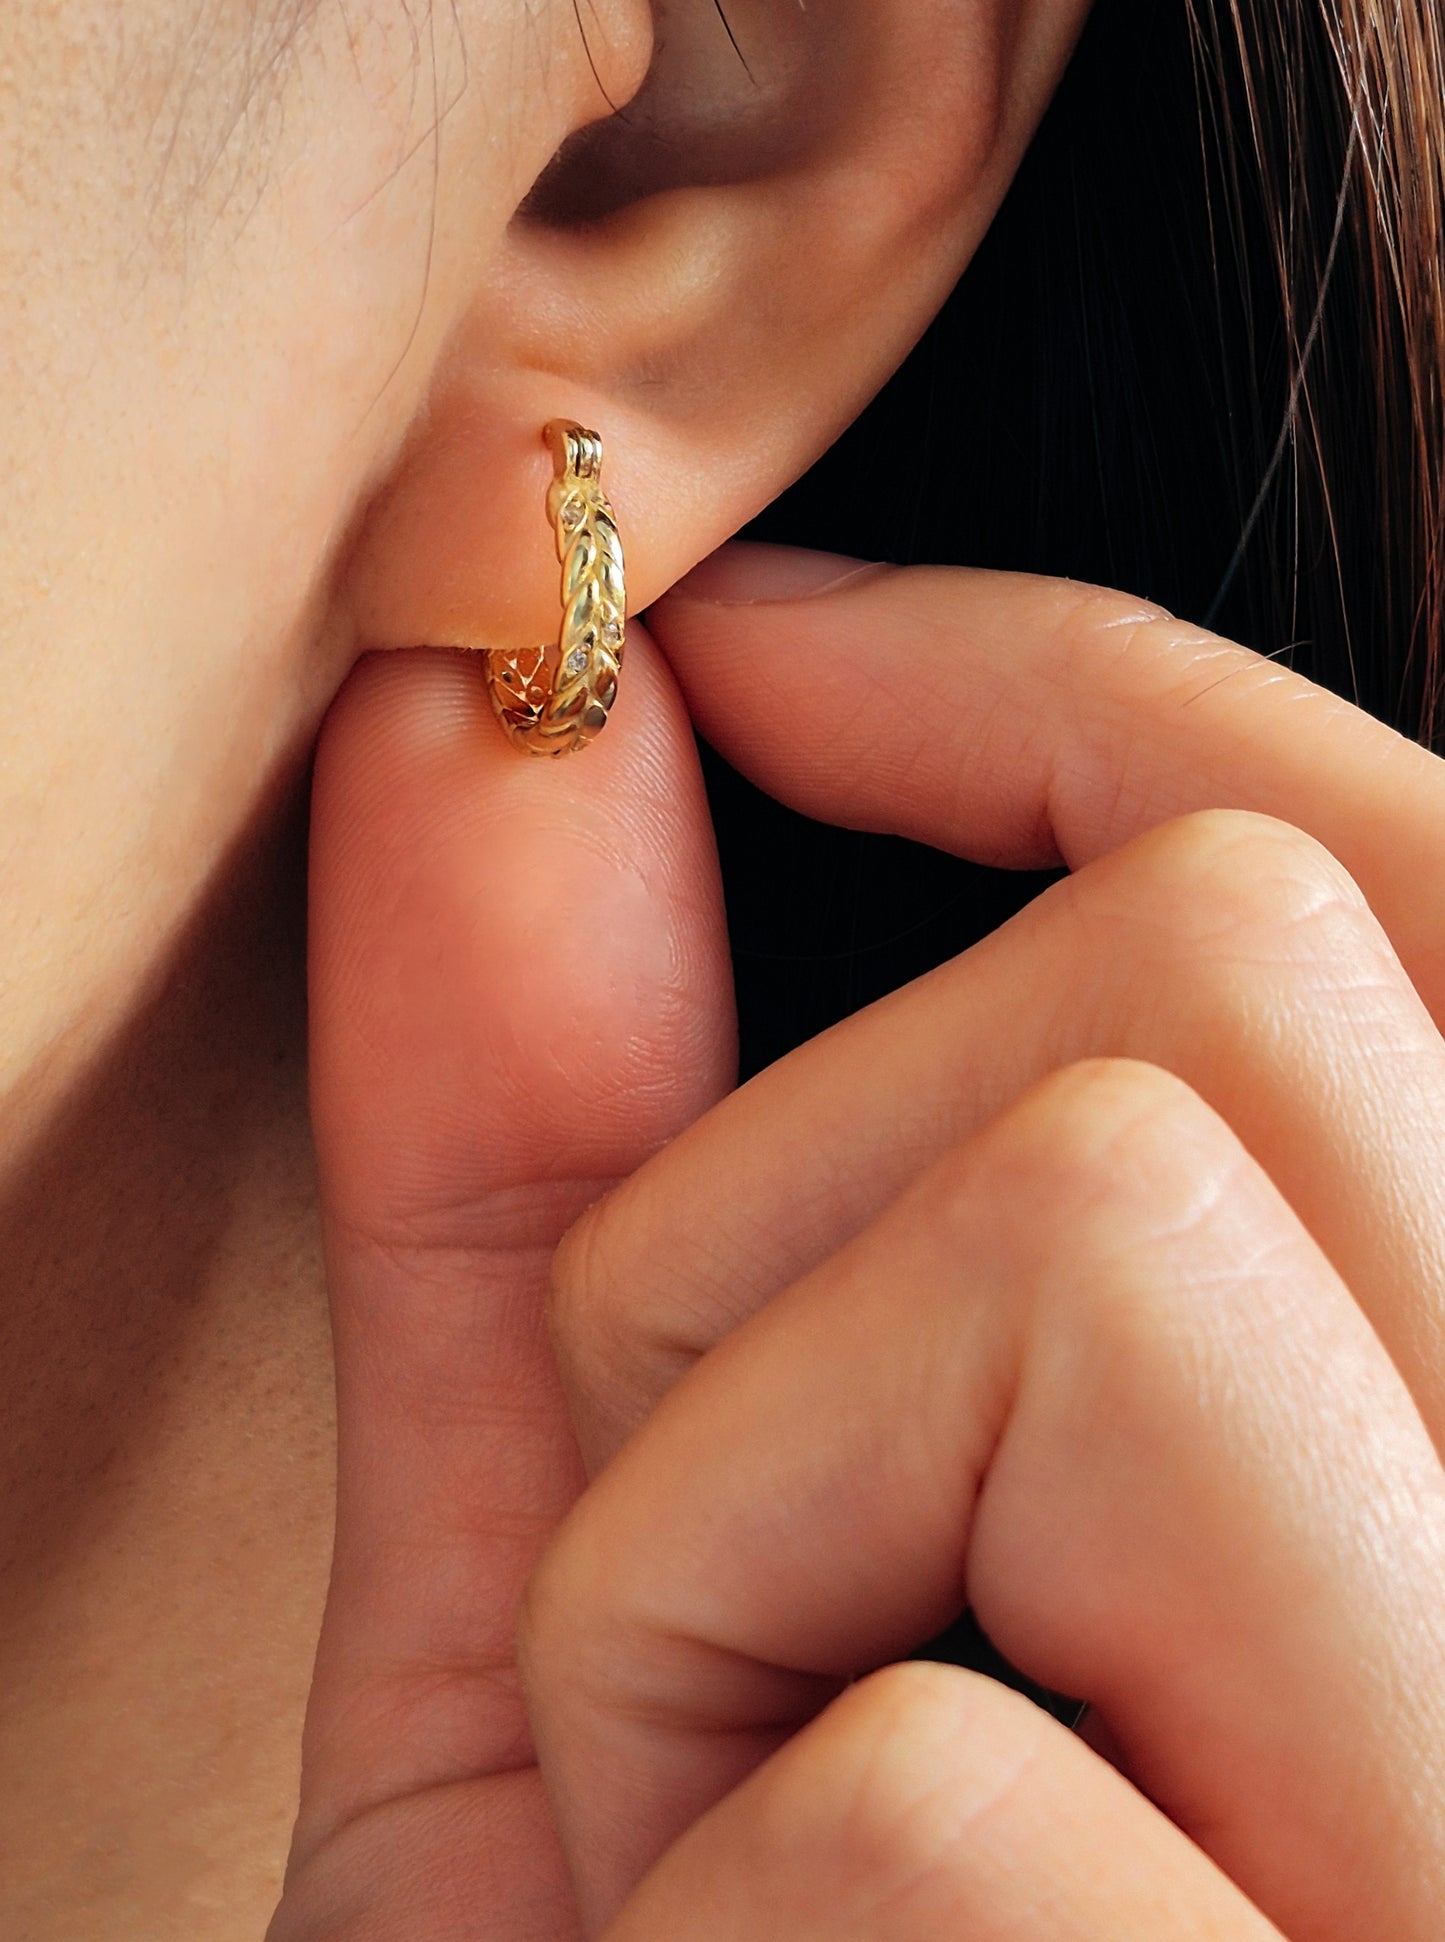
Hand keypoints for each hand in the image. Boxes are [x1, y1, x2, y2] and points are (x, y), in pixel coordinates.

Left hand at [269, 547, 1444, 1938]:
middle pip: (1233, 964)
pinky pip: (924, 1754)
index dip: (1016, 675)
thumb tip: (490, 710)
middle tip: (713, 1527)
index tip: (733, 652)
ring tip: (744, 1802)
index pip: (1348, 841)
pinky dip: (712, 1857)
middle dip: (794, 1194)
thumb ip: (552, 1107)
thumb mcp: (608, 1520)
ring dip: (747, 1502)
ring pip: (1100, 1236)